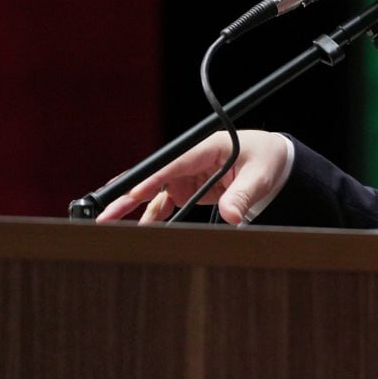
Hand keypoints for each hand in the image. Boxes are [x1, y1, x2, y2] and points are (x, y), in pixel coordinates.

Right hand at [95, 130, 289, 224]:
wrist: (272, 160)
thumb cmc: (266, 159)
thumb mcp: (259, 176)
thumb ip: (243, 195)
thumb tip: (232, 216)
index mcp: (207, 148)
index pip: (175, 164)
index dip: (153, 178)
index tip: (134, 192)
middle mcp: (191, 161)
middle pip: (155, 177)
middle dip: (129, 194)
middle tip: (105, 210)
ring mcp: (187, 176)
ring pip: (155, 193)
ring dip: (133, 209)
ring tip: (110, 225)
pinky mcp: (189, 189)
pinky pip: (166, 204)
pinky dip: (151, 217)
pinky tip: (138, 231)